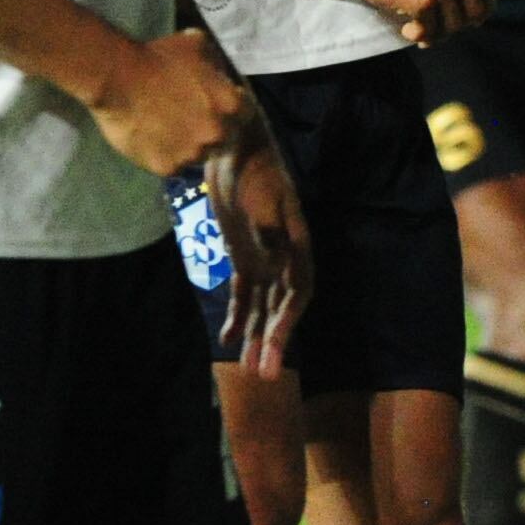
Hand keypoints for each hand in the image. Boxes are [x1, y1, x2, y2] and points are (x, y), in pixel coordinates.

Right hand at [85, 27, 252, 178]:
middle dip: (210, 130)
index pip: (243, 114)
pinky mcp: (166, 168)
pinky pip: (172, 166)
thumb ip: (215, 63)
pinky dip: (165, 157)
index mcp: (232, 105)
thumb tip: (218, 71)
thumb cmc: (160, 56)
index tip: (214, 106)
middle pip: (222, 138)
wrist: (119, 79)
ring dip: (188, 147)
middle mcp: (217, 133)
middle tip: (189, 120)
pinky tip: (152, 141)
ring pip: (197, 155)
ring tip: (167, 131)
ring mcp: (192, 154)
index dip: (228, 110)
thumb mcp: (198, 44)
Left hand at [206, 117, 315, 374]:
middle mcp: (285, 256)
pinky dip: (237, 315)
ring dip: (257, 334)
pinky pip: (244, 293)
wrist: (233, 149)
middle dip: (273, 340)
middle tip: (263, 375)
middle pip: (282, 306)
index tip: (273, 349)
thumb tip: (276, 265)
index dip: (287, 322)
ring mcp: (265, 256)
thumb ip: (269, 234)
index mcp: (296, 244)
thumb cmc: (253, 173)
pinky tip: (227, 338)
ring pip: (263, 304)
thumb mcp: (262, 202)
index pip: (298, 292)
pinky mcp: (244, 254)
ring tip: (247, 368)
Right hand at [335, 0, 494, 42]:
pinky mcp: (421, 0)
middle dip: (459, 25)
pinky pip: (431, 30)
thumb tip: (461, 0)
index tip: (470, 20)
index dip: (482, 8)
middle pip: (476, 11)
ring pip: (453, 25)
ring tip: (420, 31)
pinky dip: (420, 35)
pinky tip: (407, 30)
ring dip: (437, 33)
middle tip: (439, 29)